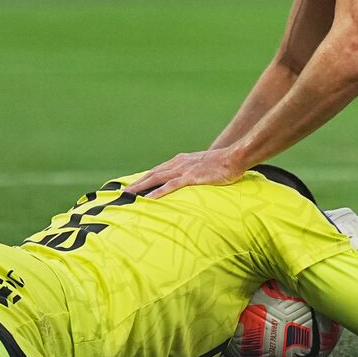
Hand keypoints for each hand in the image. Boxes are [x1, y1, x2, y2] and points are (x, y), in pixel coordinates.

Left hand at [125, 147, 248, 197]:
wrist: (234, 157)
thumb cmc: (222, 164)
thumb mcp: (203, 167)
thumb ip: (193, 173)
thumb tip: (189, 182)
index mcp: (181, 161)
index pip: (158, 170)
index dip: (144, 177)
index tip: (133, 185)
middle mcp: (179, 163)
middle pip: (152, 173)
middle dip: (137, 182)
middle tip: (123, 192)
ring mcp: (184, 169)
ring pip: (157, 178)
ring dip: (141, 186)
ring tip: (129, 194)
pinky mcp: (191, 177)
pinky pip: (170, 186)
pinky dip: (157, 192)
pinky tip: (148, 199)